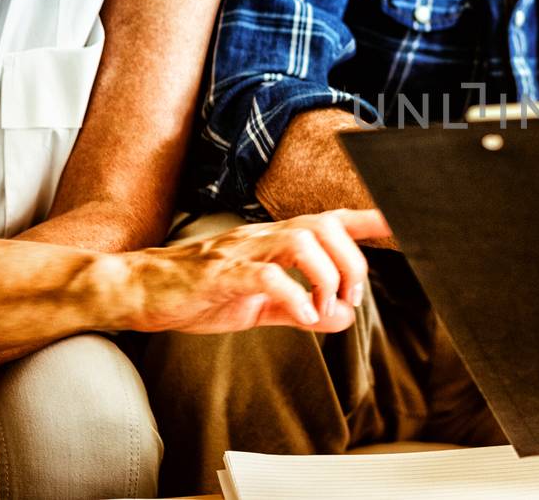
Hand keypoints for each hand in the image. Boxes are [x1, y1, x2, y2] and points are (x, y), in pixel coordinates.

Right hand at [124, 209, 386, 333]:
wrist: (137, 293)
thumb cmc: (197, 293)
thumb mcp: (259, 305)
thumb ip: (301, 310)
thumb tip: (342, 318)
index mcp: (274, 241)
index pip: (331, 221)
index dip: (368, 220)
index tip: (400, 225)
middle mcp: (262, 237)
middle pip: (324, 226)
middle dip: (350, 261)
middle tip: (350, 298)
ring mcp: (240, 252)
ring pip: (300, 240)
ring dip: (327, 275)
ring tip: (328, 307)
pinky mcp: (219, 273)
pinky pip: (265, 275)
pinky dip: (294, 293)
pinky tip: (303, 314)